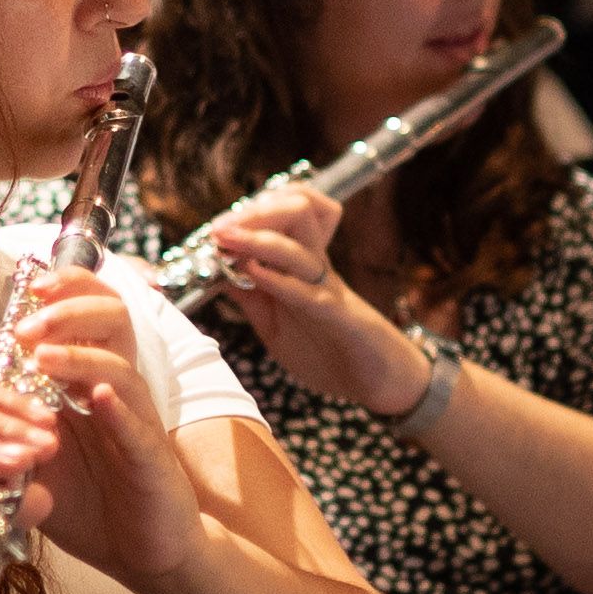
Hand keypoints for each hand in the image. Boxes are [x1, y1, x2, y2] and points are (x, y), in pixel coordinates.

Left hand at [6, 265, 206, 586]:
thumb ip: (15, 412)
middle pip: (114, 322)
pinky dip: (117, 410)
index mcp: (94, 381)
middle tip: (29, 323)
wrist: (144, 556)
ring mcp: (139, 424)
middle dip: (72, 309)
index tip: (30, 285)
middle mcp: (120, 392)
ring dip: (82, 358)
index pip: (91, 313)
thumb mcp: (44, 453)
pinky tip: (96, 398)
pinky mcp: (151, 462)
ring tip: (44, 357)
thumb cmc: (95, 502)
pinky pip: (138, 428)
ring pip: (121, 370)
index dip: (69, 287)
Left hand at [206, 187, 433, 416]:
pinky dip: (278, 280)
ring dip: (259, 239)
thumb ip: (251, 300)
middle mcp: (317, 269)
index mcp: (302, 266)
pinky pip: (309, 291)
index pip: (285, 215)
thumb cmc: (329, 350)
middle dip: (255, 213)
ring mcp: (328, 289)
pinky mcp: (337, 315)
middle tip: (220, 227)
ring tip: (227, 239)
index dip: (250, 212)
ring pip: (300, 247)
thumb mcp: (276, 325)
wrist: (377, 381)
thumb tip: (217, 276)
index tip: (215, 229)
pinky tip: (254, 274)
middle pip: (297, 212)